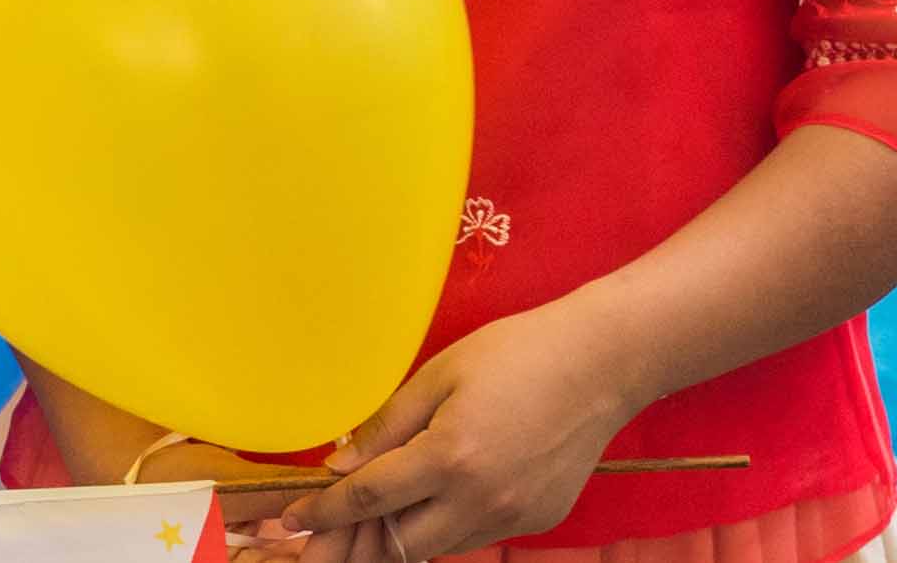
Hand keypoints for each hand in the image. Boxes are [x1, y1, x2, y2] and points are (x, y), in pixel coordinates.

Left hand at [268, 297, 644, 562]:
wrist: (602, 364)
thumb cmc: (516, 353)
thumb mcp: (439, 375)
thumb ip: (387, 425)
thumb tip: (340, 464)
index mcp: (450, 456)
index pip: (370, 498)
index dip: (325, 512)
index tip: (293, 519)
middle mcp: (482, 499)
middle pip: (401, 543)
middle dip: (358, 540)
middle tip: (326, 531)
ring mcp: (515, 516)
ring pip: (439, 546)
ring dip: (403, 534)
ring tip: (377, 513)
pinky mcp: (540, 520)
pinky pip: (476, 535)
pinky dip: (447, 525)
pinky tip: (438, 498)